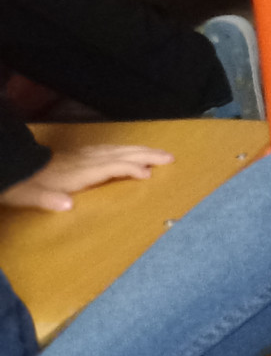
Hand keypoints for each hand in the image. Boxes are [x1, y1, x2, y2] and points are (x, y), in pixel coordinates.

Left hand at [0, 140, 169, 211]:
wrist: (10, 165)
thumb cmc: (20, 185)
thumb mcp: (29, 196)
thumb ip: (48, 199)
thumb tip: (68, 205)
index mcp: (78, 173)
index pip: (111, 167)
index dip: (130, 169)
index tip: (149, 174)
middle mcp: (84, 161)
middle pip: (120, 155)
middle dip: (146, 155)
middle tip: (170, 156)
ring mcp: (81, 156)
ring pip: (116, 150)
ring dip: (139, 150)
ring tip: (158, 152)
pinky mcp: (77, 155)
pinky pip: (107, 149)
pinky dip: (123, 149)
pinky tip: (126, 150)